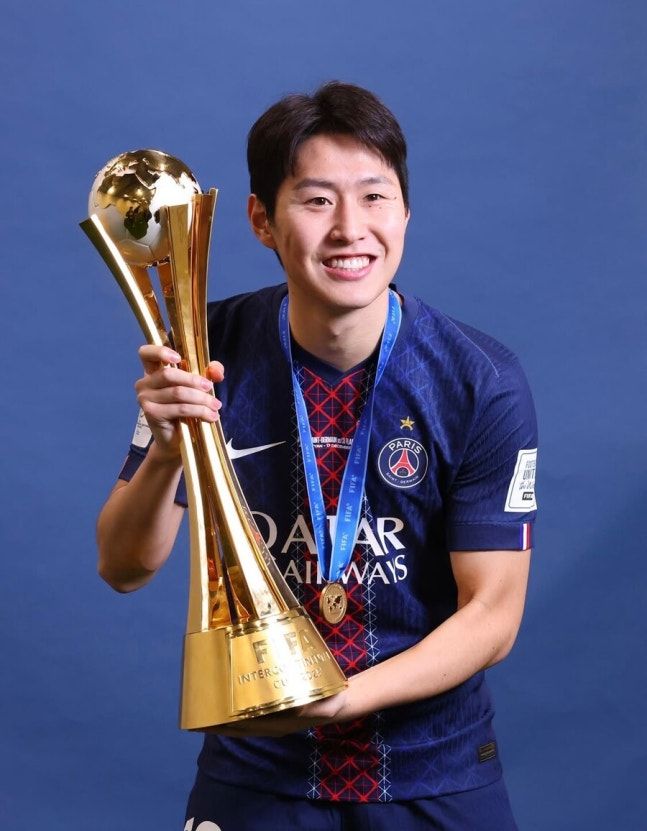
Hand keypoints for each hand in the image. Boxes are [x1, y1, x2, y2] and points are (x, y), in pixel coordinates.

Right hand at [135, 345, 224, 459]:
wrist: (178, 439)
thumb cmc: (186, 410)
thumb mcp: (199, 387)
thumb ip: (209, 373)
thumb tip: (217, 371)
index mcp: (152, 372)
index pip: (146, 354)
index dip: (160, 351)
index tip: (178, 358)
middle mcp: (144, 384)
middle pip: (169, 374)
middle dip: (194, 381)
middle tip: (210, 388)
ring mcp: (145, 399)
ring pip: (178, 393)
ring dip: (201, 399)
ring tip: (215, 406)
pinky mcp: (151, 414)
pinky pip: (180, 408)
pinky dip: (199, 411)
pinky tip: (210, 416)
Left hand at [209, 688, 350, 737]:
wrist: (340, 703)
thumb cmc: (331, 703)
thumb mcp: (326, 705)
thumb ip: (314, 707)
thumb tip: (297, 705)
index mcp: (280, 724)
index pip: (247, 726)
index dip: (227, 724)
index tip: (209, 718)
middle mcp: (271, 724)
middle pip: (239, 725)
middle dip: (219, 720)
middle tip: (199, 709)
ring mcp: (271, 718)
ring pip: (242, 719)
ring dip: (225, 715)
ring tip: (206, 704)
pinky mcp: (274, 709)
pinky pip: (250, 711)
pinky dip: (237, 706)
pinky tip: (228, 696)